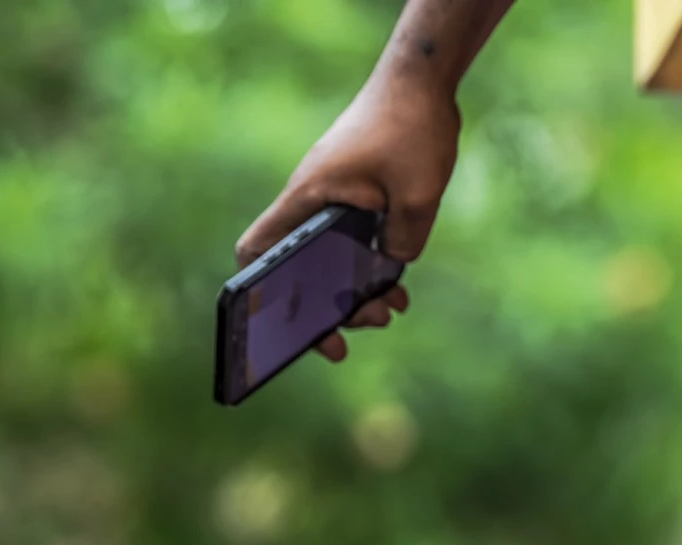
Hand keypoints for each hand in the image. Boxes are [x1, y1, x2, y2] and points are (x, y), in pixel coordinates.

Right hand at [235, 67, 460, 361]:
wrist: (423, 81)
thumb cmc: (411, 129)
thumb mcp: (417, 198)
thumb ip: (400, 244)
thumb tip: (389, 271)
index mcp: (310, 198)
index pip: (259, 248)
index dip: (260, 290)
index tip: (285, 325)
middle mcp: (314, 199)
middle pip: (301, 267)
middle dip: (330, 306)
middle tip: (368, 325)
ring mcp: (335, 197)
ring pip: (333, 258)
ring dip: (357, 290)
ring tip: (391, 309)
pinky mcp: (357, 195)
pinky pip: (354, 241)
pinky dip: (371, 267)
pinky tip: (398, 285)